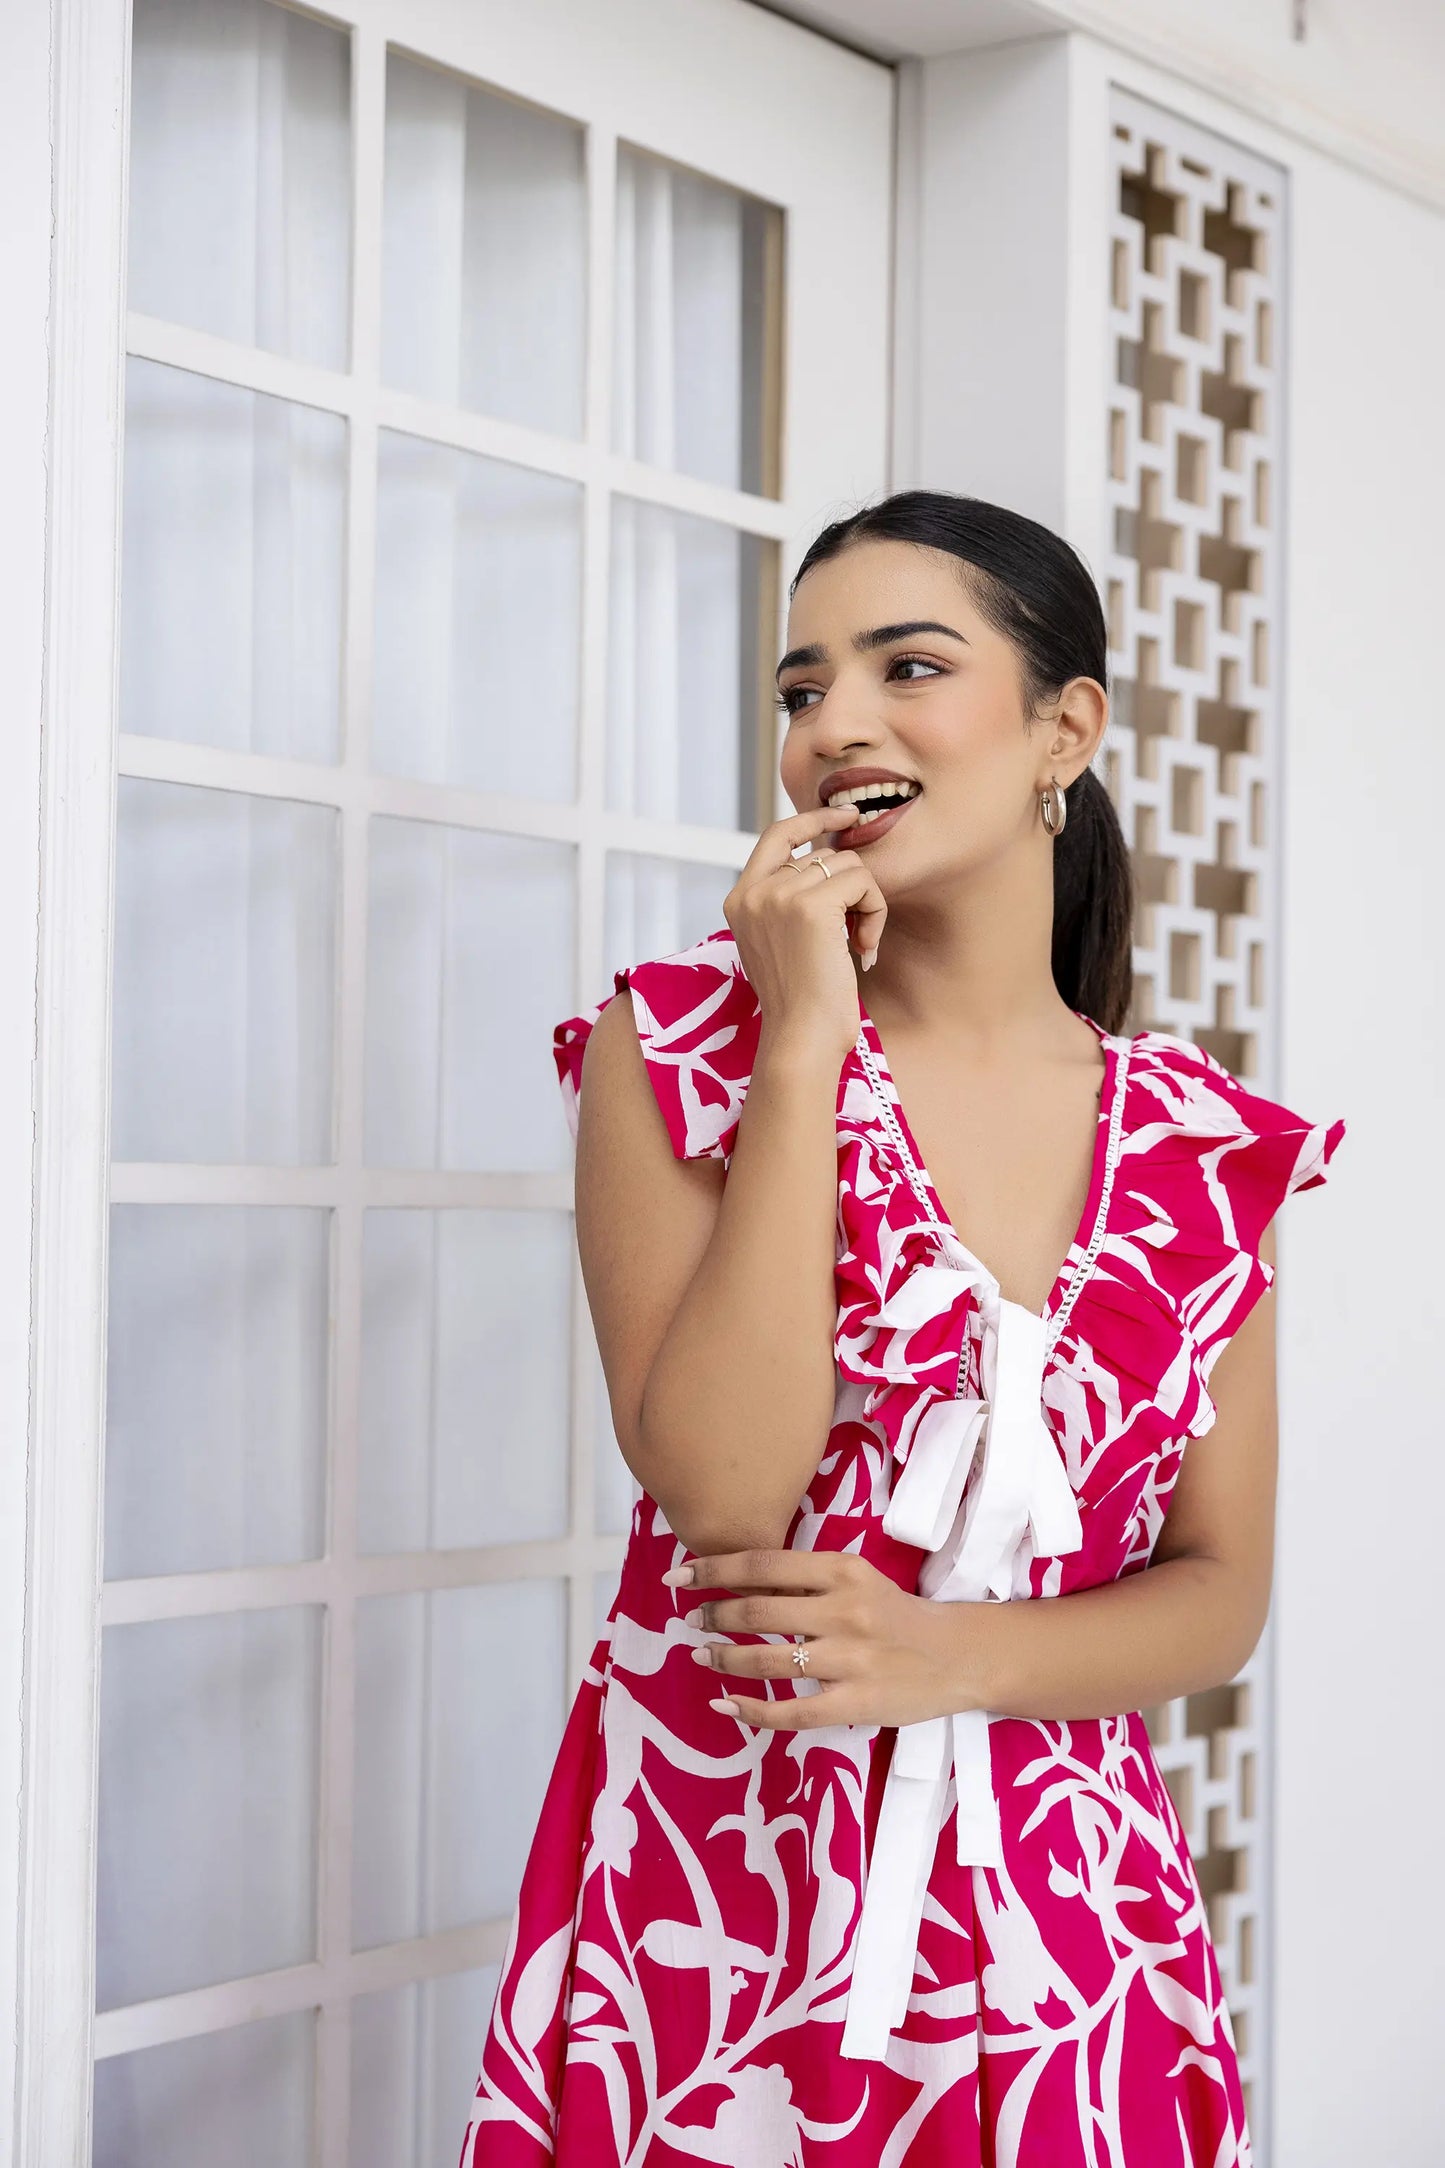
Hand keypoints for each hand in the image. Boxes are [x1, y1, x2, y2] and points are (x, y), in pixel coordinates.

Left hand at [663, 1548, 990, 1730]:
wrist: (957, 1656)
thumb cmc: (896, 1614)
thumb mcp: (857, 1578)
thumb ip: (807, 1578)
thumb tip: (738, 1580)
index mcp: (842, 1570)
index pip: (761, 1565)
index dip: (712, 1569)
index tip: (679, 1576)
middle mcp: (843, 1611)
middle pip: (758, 1610)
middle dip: (713, 1615)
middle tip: (691, 1620)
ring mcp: (849, 1660)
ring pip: (767, 1660)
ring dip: (724, 1657)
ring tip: (701, 1655)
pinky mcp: (855, 1704)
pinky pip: (792, 1712)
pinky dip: (751, 1710)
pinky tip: (725, 1705)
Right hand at [724, 805, 888, 1068]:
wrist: (800, 1039)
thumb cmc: (800, 1003)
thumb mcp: (779, 943)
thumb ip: (788, 902)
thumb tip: (828, 858)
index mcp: (740, 899)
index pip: (777, 835)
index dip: (813, 819)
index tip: (846, 816)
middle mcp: (754, 892)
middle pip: (825, 855)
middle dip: (852, 891)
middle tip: (857, 936)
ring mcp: (780, 896)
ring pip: (849, 866)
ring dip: (867, 905)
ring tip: (859, 946)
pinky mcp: (812, 907)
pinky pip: (864, 882)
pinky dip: (875, 914)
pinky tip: (864, 949)